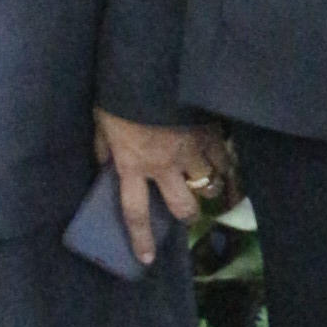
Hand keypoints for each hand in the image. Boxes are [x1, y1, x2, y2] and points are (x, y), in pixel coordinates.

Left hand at [94, 109, 231, 265]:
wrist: (152, 68)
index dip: (141, 239)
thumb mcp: (102, 121)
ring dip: (208, 186)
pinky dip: (224, 161)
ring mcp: (190, 152)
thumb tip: (104, 162)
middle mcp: (163, 166)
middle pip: (182, 207)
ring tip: (208, 181)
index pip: (134, 212)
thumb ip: (104, 146)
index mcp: (132, 165)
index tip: (147, 258)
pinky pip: (224, 157)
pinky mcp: (210, 135)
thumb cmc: (121, 95)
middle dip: (187, 215)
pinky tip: (223, 158)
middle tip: (189, 214)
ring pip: (207, 184)